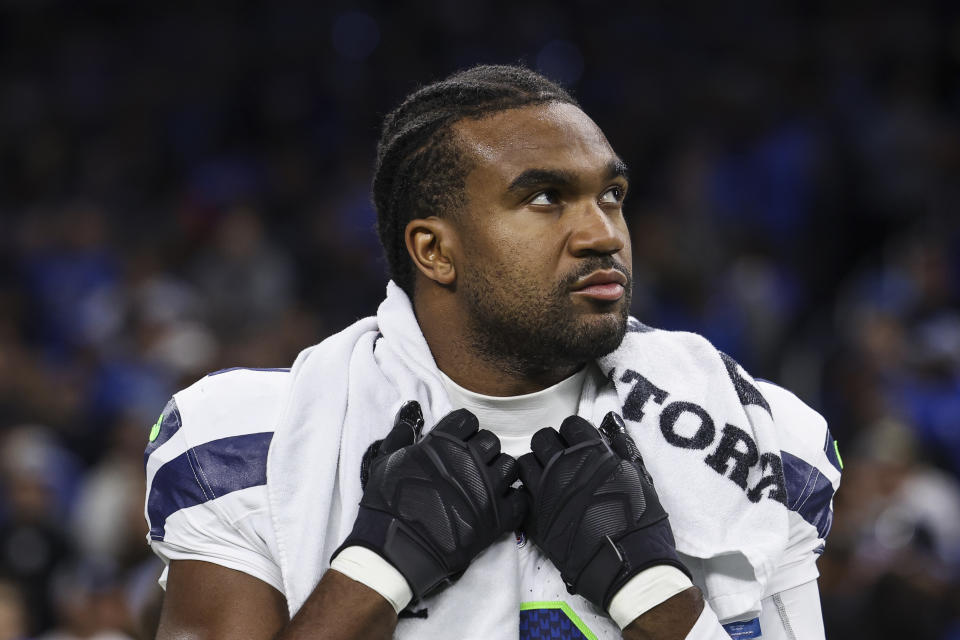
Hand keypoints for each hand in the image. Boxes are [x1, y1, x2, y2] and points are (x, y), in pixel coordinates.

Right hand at [335, 402, 526, 601]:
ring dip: (499, 473)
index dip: (463, 431)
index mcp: (444, 443)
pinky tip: (500, 505)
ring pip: (510, 466)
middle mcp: (470, 460)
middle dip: (482, 451)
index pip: (468, 420)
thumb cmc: (388, 503)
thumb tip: (411, 413)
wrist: (398, 546)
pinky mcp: (498, 517)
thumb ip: (401, 434)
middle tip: (470, 466)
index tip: (458, 443)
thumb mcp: (385, 460)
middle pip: (491, 441)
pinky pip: (520, 499)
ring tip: (486, 485)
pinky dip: (513, 501)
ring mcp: (487, 488)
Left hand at [518, 412, 689, 610]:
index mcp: (590, 452)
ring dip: (535, 468)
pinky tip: (542, 504)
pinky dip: (529, 496)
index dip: (574, 434)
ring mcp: (545, 492)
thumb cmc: (639, 519)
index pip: (570, 425)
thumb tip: (610, 425)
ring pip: (524, 464)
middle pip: (542, 439)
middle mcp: (563, 466)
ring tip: (548, 481)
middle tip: (561, 461)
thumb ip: (622, 447)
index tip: (578, 445)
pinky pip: (520, 495)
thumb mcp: (638, 476)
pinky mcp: (534, 518)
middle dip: (551, 446)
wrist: (627, 562)